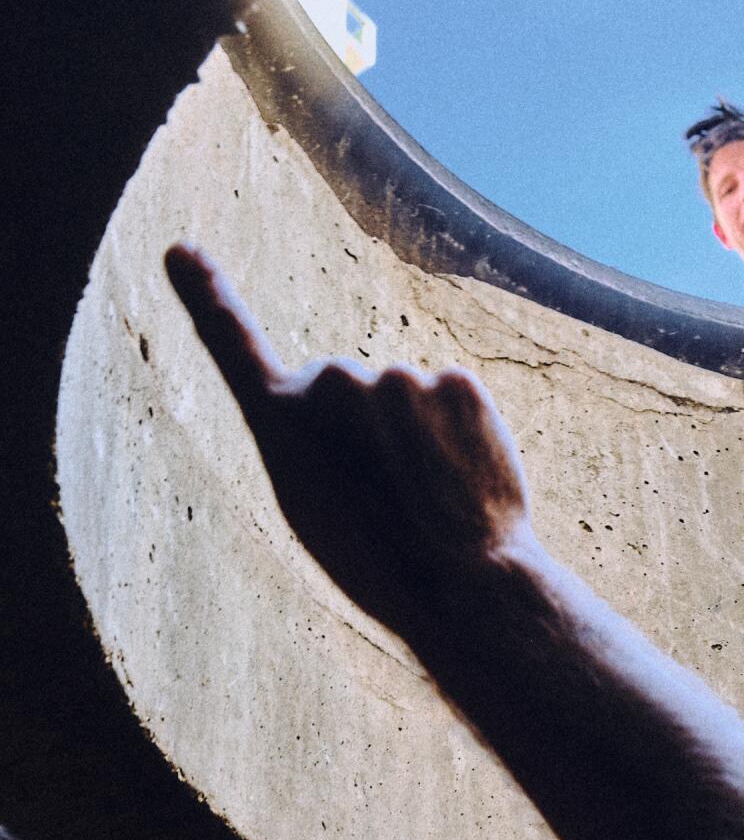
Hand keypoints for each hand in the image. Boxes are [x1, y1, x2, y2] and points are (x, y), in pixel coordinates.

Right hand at [164, 244, 536, 647]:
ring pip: (402, 400)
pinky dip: (459, 437)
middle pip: (347, 390)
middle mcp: (333, 381)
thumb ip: (310, 440)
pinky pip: (449, 401)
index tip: (180, 250)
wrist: (466, 588)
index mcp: (280, 419)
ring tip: (428, 498)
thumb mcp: (317, 509)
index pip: (233, 342)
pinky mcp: (456, 381)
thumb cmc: (381, 564)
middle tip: (386, 498)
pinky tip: (463, 481)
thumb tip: (337, 390)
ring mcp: (398, 376)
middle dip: (367, 433)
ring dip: (417, 441)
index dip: (207, 297)